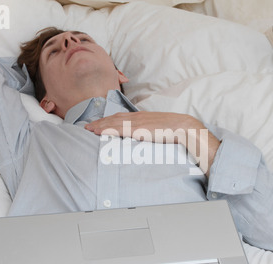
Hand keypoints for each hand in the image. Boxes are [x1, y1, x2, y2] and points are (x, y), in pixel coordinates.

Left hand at [85, 111, 220, 175]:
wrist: (185, 128)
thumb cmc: (175, 130)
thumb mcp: (160, 128)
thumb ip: (151, 131)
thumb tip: (146, 137)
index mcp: (143, 117)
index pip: (121, 117)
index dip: (108, 120)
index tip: (99, 124)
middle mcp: (138, 117)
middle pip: (114, 118)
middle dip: (100, 122)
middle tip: (87, 127)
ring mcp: (138, 123)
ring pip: (114, 122)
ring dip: (100, 125)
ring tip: (89, 130)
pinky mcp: (139, 129)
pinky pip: (119, 129)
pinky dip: (107, 129)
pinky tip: (99, 132)